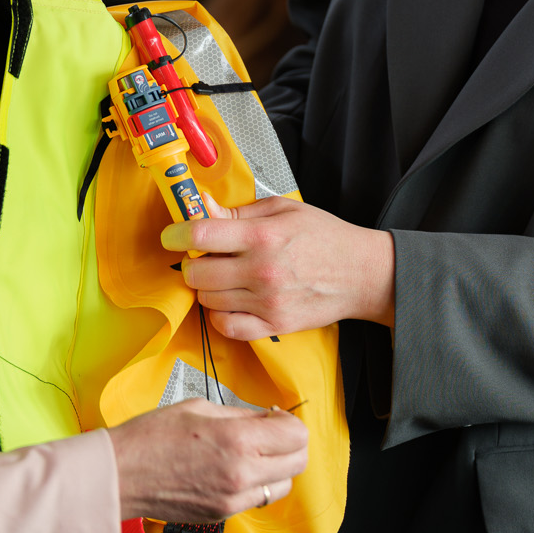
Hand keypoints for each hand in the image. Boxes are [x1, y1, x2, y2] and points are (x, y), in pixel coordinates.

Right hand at [107, 398, 308, 524]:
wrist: (119, 475)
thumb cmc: (151, 436)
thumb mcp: (200, 408)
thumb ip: (241, 415)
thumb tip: (267, 419)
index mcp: (238, 440)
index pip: (296, 435)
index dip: (290, 421)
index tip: (275, 416)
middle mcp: (242, 474)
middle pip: (298, 462)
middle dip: (291, 443)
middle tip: (271, 432)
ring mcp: (234, 499)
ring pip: (282, 485)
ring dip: (278, 467)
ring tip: (254, 453)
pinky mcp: (223, 515)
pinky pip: (257, 499)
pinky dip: (257, 484)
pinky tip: (235, 469)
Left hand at [162, 196, 393, 338]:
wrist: (361, 273)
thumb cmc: (324, 237)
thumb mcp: (284, 210)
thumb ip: (239, 212)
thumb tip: (202, 206)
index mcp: (263, 236)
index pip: (201, 235)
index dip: (176, 234)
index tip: (172, 235)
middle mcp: (262, 270)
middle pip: (197, 272)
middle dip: (193, 262)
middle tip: (205, 256)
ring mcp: (266, 302)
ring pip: (208, 299)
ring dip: (207, 287)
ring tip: (224, 276)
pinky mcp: (273, 326)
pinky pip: (226, 327)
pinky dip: (219, 315)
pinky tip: (229, 301)